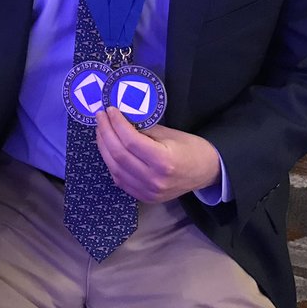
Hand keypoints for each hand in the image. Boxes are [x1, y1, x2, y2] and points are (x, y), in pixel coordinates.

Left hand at [95, 108, 220, 203]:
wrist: (206, 172)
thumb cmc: (191, 148)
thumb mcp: (169, 133)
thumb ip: (144, 128)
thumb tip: (120, 118)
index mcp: (164, 161)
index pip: (130, 141)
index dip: (116, 124)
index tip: (109, 110)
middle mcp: (154, 180)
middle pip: (119, 155)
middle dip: (105, 133)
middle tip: (100, 117)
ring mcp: (148, 192)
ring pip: (115, 169)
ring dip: (104, 148)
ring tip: (101, 130)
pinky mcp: (144, 198)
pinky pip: (120, 179)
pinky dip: (110, 163)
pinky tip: (108, 149)